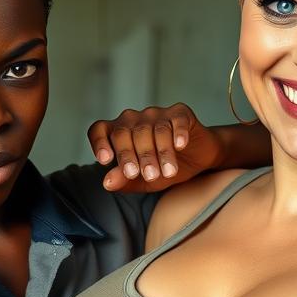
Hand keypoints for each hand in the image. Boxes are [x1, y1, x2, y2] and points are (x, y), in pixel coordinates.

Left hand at [88, 104, 226, 191]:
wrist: (198, 161)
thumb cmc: (164, 168)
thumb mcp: (142, 181)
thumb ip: (125, 181)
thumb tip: (107, 183)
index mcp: (118, 133)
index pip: (99, 130)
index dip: (98, 143)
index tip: (105, 161)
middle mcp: (134, 119)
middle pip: (125, 132)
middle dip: (134, 156)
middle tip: (146, 175)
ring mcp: (156, 114)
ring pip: (153, 130)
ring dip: (160, 153)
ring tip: (168, 173)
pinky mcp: (180, 113)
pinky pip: (176, 121)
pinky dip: (178, 133)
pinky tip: (180, 146)